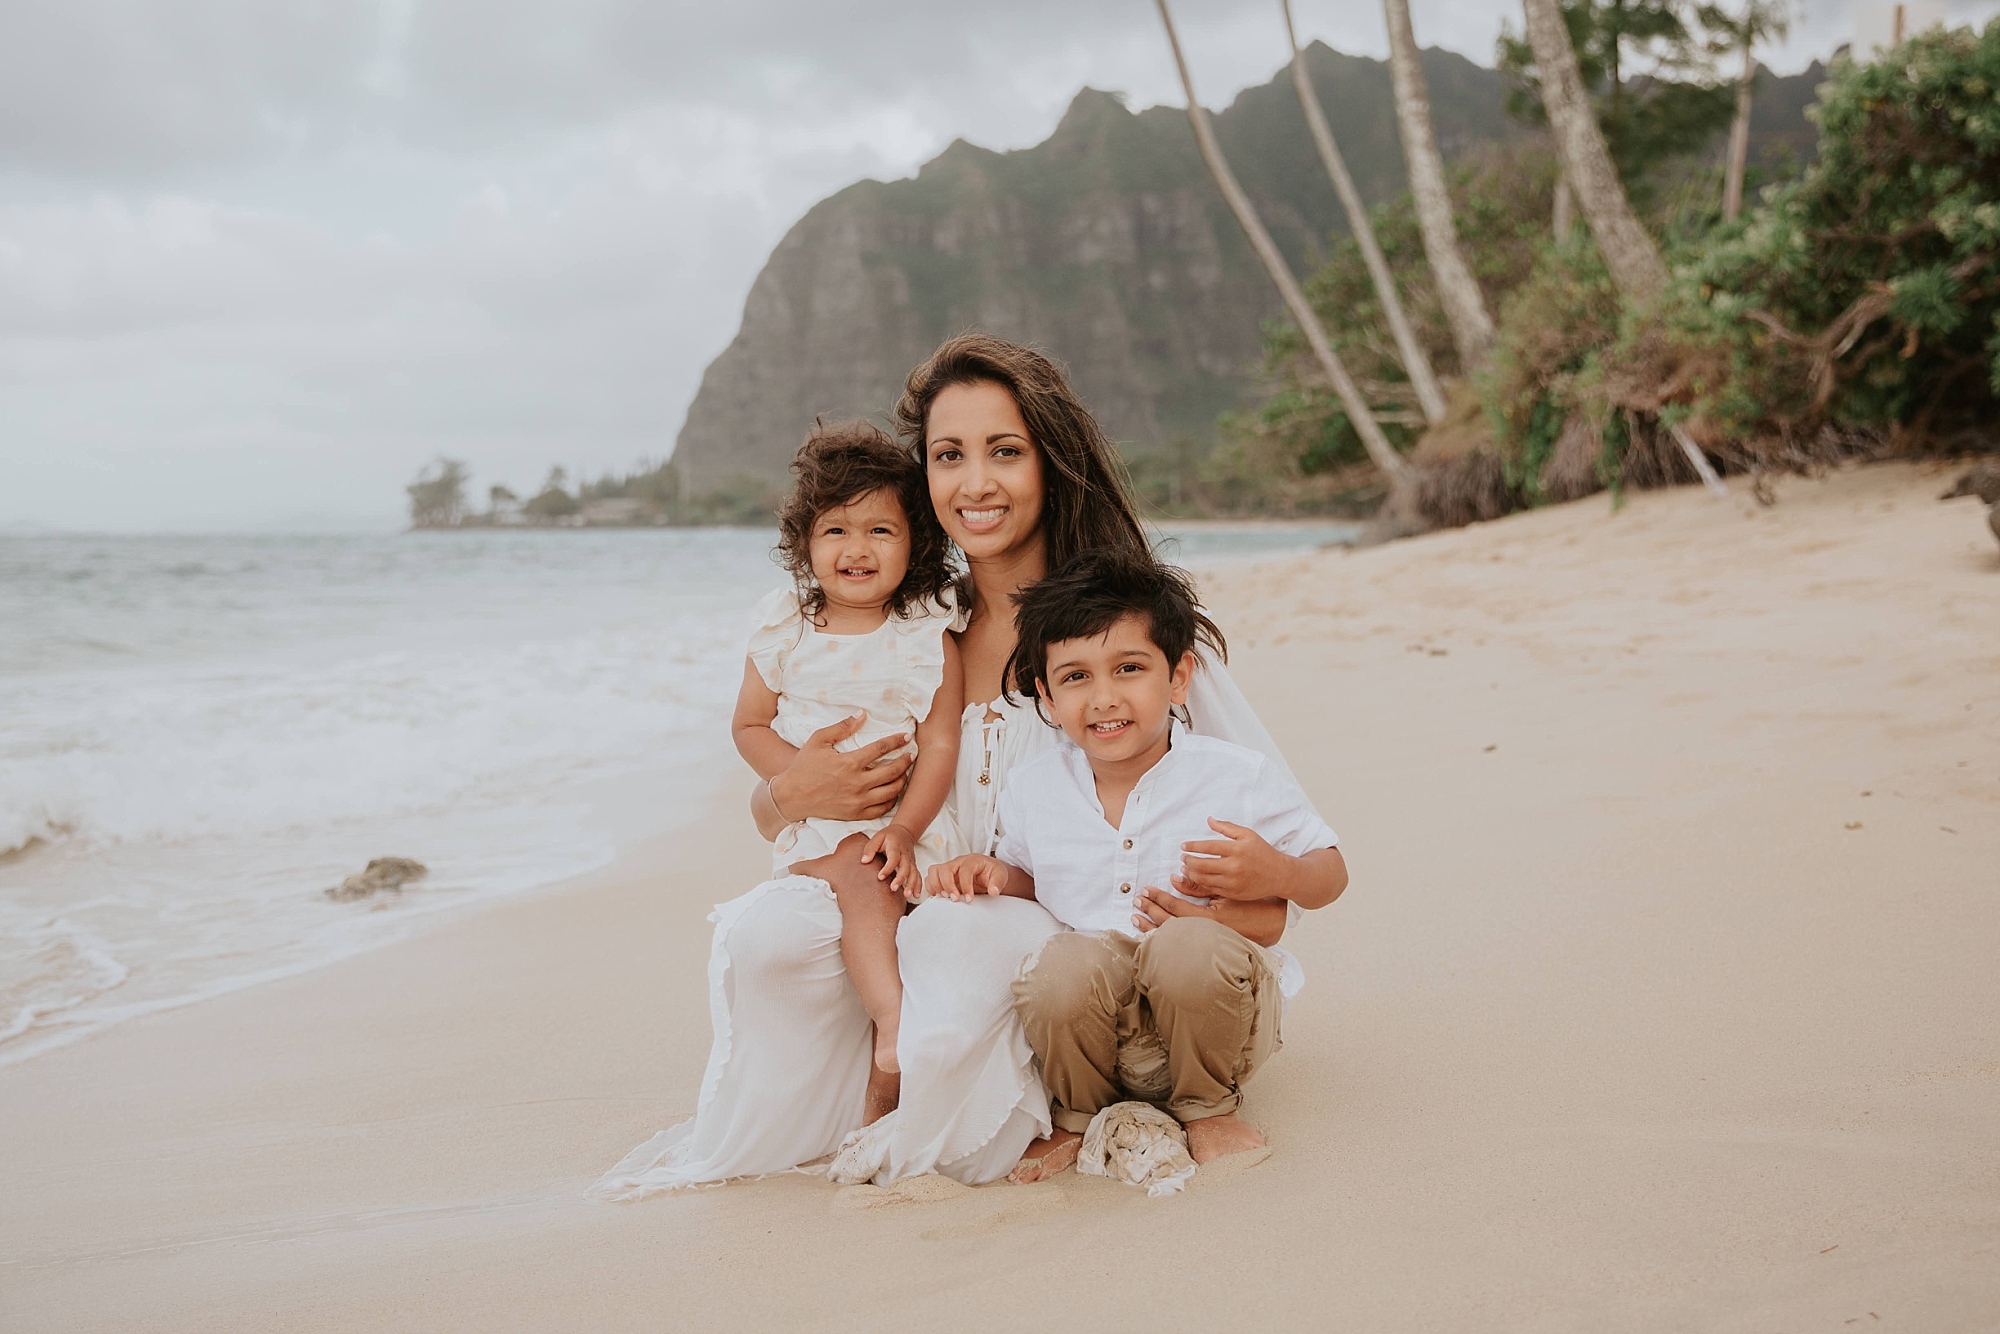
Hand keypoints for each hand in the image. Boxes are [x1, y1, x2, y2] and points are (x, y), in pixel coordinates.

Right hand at [769, 713, 913, 823]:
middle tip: (911, 754)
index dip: (897, 741)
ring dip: (902, 780)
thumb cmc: (804, 766)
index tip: (907, 737)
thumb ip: (842, 727)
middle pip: (893, 771)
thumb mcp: (819, 740)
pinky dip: (892, 800)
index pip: (881, 748)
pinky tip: (893, 791)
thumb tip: (862, 713)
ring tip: (905, 772)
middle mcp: (857, 783)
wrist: (791, 797)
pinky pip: (883, 809)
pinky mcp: (856, 814)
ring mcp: (858, 801)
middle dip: (906, 760)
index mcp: (849, 763)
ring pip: (892, 791)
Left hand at [862, 824, 921, 900]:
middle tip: (893, 888)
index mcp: (895, 847)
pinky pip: (918, 876)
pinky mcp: (913, 866)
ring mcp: (911, 861)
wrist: (904, 832)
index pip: (893, 858)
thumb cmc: (888, 836)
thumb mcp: (877, 837)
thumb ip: (870, 849)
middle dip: (901, 879)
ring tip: (907, 895)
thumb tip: (864, 861)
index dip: (888, 868)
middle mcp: (905, 855)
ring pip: (914, 873)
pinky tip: (916, 895)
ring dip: (912, 884)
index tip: (880, 877)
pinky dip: (918, 886)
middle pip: (906, 867)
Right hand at [924, 855, 1010, 902]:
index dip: (966, 885)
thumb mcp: (1001, 876)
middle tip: (955, 899)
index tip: (970, 899)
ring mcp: (949, 868)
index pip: (965, 870)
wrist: (988, 873)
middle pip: (945, 868)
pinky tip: (939, 897)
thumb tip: (993, 891)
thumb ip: (998, 883)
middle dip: (948, 885)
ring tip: (945, 897)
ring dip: (936, 885)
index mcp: (972, 860)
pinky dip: (931, 887)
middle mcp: (958, 862)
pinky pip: (930, 878)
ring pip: (934, 871)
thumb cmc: (993, 873)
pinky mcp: (944, 876)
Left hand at [1134, 886, 1288, 946]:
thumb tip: (1175, 879)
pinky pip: (1179, 943)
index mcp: (1210, 921)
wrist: (1270, 924)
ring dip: (1151, 927)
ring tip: (1136, 918)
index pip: (1176, 909)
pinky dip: (1163, 938)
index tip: (1146, 890)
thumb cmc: (1250, 904)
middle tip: (1136, 901)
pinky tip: (1151, 932)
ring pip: (1172, 938)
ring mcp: (1206, 945)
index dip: (1159, 899)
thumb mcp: (1226, 891)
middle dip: (1150, 912)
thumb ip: (1199, 886)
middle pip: (1169, 925)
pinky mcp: (1206, 947)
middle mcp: (1205, 936)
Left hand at [1174, 818, 1297, 902]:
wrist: (1279, 875)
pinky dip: (1202, 883)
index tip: (1183, 845)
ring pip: (1205, 879)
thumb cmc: (1262, 852)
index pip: (1208, 846)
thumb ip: (1227, 827)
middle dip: (1189, 861)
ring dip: (1192, 873)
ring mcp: (1234, 882)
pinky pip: (1212, 888)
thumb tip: (1209, 820)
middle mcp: (1235, 867)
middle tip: (1183, 857)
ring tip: (1186, 868)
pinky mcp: (1234, 893)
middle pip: (1203, 864)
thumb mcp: (1247, 835)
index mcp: (1237, 849)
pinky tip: (1198, 877)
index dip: (1193, 846)